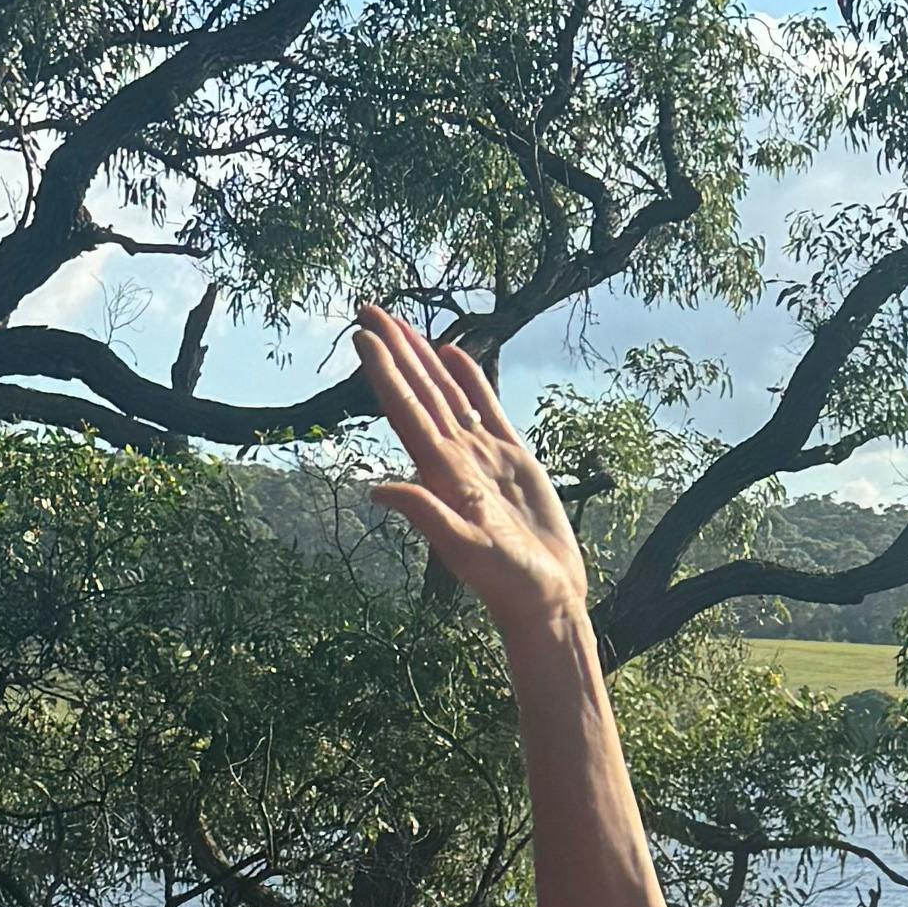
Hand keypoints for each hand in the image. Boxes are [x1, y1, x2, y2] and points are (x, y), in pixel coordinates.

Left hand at [355, 305, 590, 638]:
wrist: (546, 598)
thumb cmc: (507, 581)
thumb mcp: (465, 549)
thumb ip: (426, 516)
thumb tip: (377, 491)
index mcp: (441, 472)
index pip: (406, 409)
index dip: (384, 372)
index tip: (361, 336)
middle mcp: (456, 458)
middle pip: (419, 391)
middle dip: (395, 349)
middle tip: (368, 308)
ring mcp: (482, 456)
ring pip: (447, 393)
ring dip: (423, 358)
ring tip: (401, 323)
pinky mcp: (513, 460)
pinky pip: (485, 407)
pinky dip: (470, 378)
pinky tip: (453, 354)